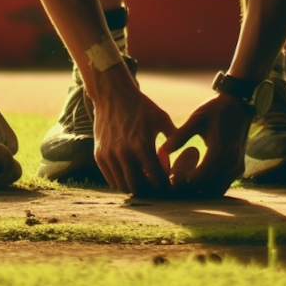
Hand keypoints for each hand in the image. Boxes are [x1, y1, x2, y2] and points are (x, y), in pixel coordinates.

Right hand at [86, 61, 175, 195]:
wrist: (112, 94)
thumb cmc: (140, 106)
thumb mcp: (162, 118)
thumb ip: (174, 138)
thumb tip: (185, 155)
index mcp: (142, 145)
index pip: (156, 178)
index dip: (164, 185)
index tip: (169, 184)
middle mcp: (124, 153)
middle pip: (138, 188)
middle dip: (149, 190)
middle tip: (155, 185)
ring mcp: (109, 155)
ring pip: (123, 186)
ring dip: (135, 187)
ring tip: (144, 179)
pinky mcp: (99, 155)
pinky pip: (111, 179)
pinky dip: (122, 181)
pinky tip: (131, 173)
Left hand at [160, 93, 253, 197]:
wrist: (240, 105)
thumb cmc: (215, 110)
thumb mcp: (196, 119)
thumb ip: (180, 136)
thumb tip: (161, 150)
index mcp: (219, 151)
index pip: (199, 179)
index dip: (183, 185)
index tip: (169, 183)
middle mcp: (230, 163)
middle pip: (208, 189)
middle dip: (190, 191)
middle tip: (173, 188)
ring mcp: (237, 167)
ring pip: (217, 190)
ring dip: (201, 191)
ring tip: (183, 185)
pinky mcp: (239, 168)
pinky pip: (224, 184)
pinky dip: (211, 187)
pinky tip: (197, 181)